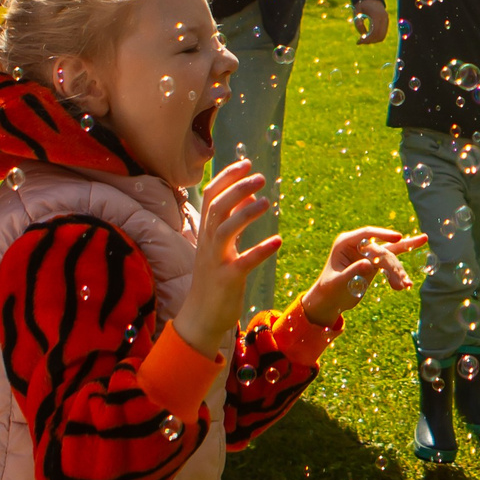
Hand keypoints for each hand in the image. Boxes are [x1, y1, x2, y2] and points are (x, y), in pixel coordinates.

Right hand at [172, 160, 278, 357]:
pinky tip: (277, 241)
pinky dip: (260, 251)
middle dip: (237, 189)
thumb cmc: (214, 277)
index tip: (246, 163)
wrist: (201, 316)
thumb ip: (231, 220)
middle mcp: (208, 242)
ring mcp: (216, 261)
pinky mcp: (227, 280)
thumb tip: (248, 194)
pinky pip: (243, 262)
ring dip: (245, 214)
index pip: (211, 196)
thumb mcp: (219, 246)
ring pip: (225, 230)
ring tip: (267, 202)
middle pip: (217, 207)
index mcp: (206, 232)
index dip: (227, 177)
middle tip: (260, 177)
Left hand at [303, 227, 427, 322]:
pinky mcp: (374, 263)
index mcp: (345, 243)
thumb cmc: (329, 291)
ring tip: (406, 285)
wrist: (329, 302)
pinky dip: (398, 275)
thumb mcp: (338, 283)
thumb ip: (352, 272)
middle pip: (382, 249)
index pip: (367, 235)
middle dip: (394, 265)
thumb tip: (368, 264)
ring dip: (398, 272)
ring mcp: (367, 253)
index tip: (399, 238)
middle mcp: (357, 245)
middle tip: (403, 281)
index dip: (383, 235)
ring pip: (389, 257)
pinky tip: (406, 284)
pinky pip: (390, 265)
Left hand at [352, 0, 388, 44]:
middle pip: (379, 36)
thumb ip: (358, 22)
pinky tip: (367, 35)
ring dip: (373, 40)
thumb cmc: (362, 4)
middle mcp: (384, 18)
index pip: (374, 32)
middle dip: (370, 41)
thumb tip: (362, 35)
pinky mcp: (386, 22)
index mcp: (377, 15)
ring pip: (382, 36)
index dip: (367, 39)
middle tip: (360, 41)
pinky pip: (382, 33)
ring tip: (363, 39)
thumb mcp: (357, 11)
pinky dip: (375, 37)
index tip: (358, 41)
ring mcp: (386, 20)